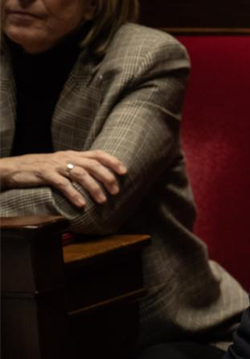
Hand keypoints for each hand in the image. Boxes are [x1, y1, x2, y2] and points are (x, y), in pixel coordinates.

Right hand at [0, 151, 126, 208]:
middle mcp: (68, 157)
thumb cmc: (43, 168)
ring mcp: (56, 165)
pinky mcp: (45, 174)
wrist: (16, 168)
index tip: (124, 171)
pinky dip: (73, 194)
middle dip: (107, 177)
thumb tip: (100, 176)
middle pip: (93, 165)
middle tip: (116, 191)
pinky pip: (62, 184)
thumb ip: (79, 166)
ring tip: (102, 200)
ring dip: (93, 187)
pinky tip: (81, 204)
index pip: (98, 154)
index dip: (113, 161)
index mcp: (74, 154)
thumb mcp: (63, 163)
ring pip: (80, 174)